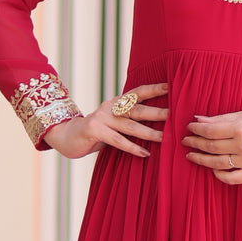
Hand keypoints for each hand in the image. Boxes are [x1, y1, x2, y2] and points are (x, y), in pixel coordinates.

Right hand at [43, 82, 168, 158]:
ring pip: (130, 126)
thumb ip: (131, 120)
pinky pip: (117, 140)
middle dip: (158, 112)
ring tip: (164, 138)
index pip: (139, 93)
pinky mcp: (95, 130)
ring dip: (148, 133)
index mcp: (117, 102)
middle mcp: (111, 107)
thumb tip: (158, 122)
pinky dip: (132, 147)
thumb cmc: (97, 131)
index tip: (172, 86)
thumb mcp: (114, 122)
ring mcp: (102, 118)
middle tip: (175, 115)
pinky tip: (144, 153)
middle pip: (138, 109)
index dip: (155, 89)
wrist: (66, 136)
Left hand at [183, 108, 241, 183]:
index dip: (196, 130)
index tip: (189, 128)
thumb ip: (222, 119)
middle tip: (186, 141)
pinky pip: (231, 178)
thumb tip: (198, 120)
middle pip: (211, 147)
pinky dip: (219, 175)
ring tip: (192, 155)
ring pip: (217, 164)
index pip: (210, 131)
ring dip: (201, 159)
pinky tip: (212, 169)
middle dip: (195, 143)